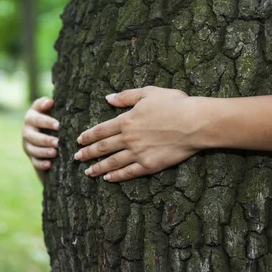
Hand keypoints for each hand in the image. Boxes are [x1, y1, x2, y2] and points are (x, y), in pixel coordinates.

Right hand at [22, 97, 59, 174]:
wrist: (45, 131)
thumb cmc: (49, 116)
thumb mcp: (47, 109)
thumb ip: (45, 104)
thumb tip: (49, 102)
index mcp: (30, 117)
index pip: (35, 119)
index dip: (46, 122)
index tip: (58, 125)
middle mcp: (26, 131)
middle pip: (32, 136)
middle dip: (45, 140)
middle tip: (58, 142)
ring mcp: (27, 144)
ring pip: (33, 149)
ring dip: (44, 152)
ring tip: (55, 153)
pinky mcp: (31, 156)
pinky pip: (34, 161)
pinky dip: (41, 163)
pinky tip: (49, 164)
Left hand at [75, 86, 200, 181]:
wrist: (194, 123)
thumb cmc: (174, 104)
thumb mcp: (147, 93)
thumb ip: (126, 96)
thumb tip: (108, 98)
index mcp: (126, 121)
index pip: (101, 130)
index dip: (88, 136)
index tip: (79, 141)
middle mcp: (128, 138)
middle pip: (103, 147)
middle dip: (88, 153)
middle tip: (77, 158)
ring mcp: (138, 153)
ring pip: (112, 162)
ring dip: (98, 167)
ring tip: (88, 172)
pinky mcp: (149, 165)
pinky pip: (129, 172)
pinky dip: (116, 176)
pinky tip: (108, 178)